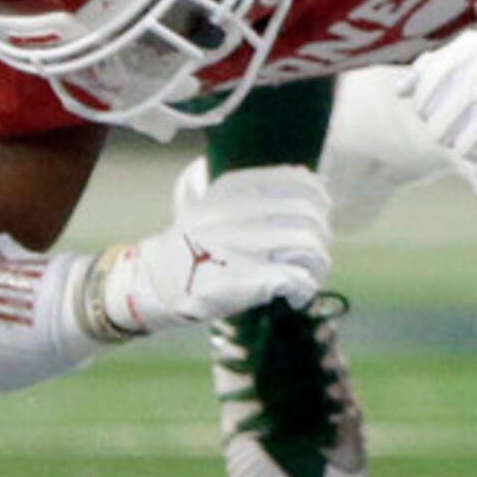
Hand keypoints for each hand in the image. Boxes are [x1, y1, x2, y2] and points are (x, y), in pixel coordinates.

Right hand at [98, 162, 330, 333]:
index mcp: (234, 190)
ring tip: (308, 275)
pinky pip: (297, 278)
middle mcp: (241, 213)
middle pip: (308, 215)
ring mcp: (244, 246)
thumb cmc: (194, 246)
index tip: (321, 206)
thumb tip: (308, 182)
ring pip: (309, 246)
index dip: (317, 194)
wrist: (155, 282)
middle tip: (314, 250)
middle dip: (320, 233)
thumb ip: (254, 195)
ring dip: (317, 264)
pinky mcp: (249, 279)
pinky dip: (305, 288)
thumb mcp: (216, 206)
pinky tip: (297, 296)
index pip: (297, 181)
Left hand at [397, 15, 476, 175]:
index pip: (421, 102)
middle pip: (438, 132)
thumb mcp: (473, 49)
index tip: (437, 114)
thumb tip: (400, 93)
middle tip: (458, 137)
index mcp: (468, 54)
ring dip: (469, 154)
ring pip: (465, 151)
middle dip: (445, 138)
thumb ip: (433, 66)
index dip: (425, 115)